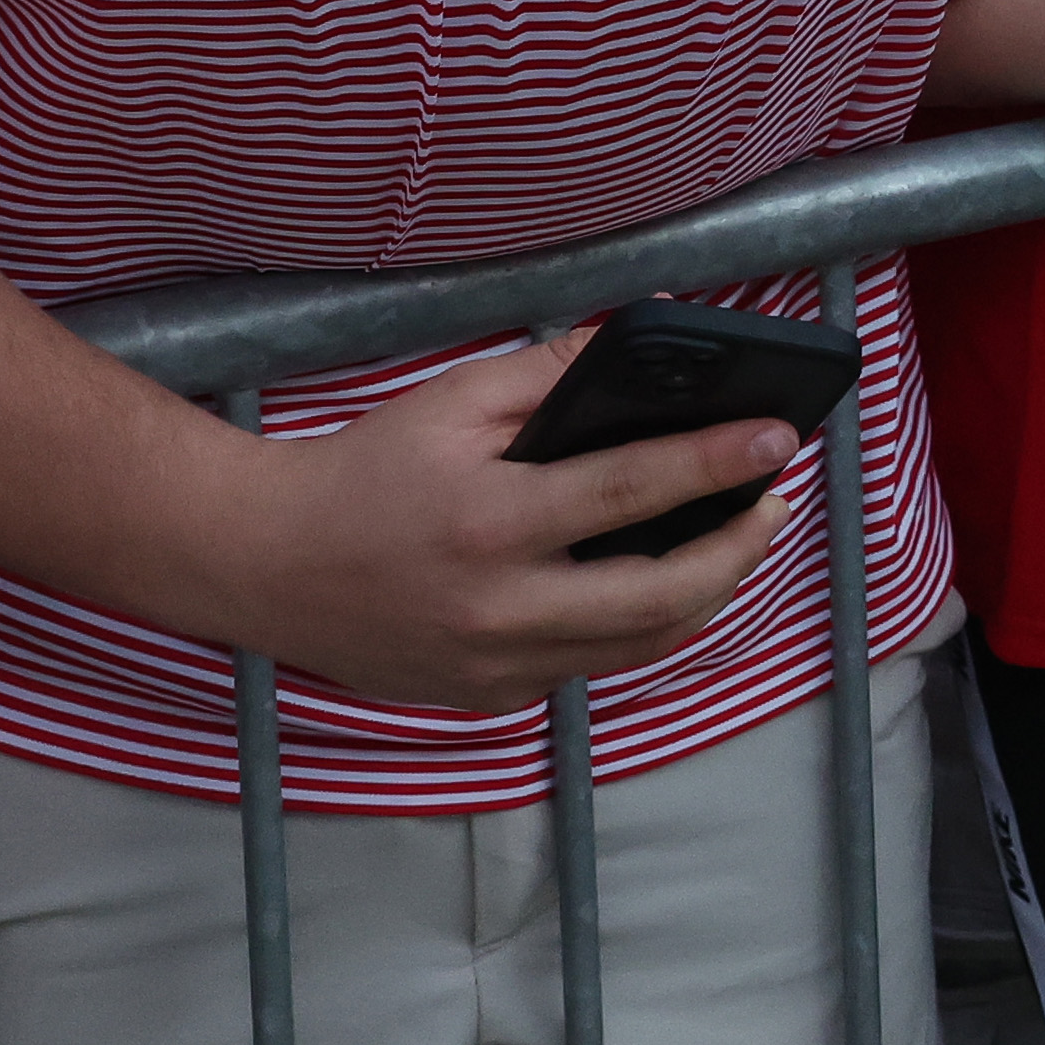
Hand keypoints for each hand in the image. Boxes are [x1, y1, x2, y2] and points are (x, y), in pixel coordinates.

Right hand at [197, 326, 801, 713]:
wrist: (263, 564)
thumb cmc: (363, 471)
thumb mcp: (453, 403)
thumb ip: (554, 375)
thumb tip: (646, 347)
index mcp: (490, 524)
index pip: (634, 491)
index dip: (717, 464)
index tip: (781, 439)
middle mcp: (497, 608)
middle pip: (663, 595)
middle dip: (738, 547)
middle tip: (770, 501)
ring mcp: (493, 665)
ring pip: (639, 643)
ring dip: (703, 591)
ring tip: (733, 538)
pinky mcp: (486, 697)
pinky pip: (589, 664)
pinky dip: (636, 625)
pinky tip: (657, 580)